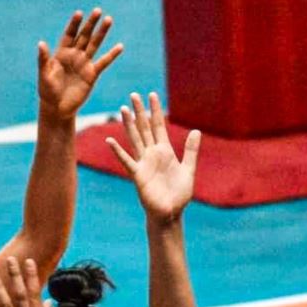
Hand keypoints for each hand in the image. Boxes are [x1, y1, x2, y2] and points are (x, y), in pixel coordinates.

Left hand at [38, 8, 122, 120]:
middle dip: (90, 23)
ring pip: (94, 45)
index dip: (74, 24)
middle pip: (84, 36)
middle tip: (98, 10)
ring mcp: (84, 64)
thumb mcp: (43, 74)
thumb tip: (41, 43)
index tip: (79, 13)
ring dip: (101, 33)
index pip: (69, 34)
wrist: (58, 108)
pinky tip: (119, 46)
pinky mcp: (92, 74)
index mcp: (61, 53)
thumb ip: (43, 59)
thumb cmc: (47, 91)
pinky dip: (111, 55)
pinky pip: (103, 62)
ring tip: (109, 20)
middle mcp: (74, 55)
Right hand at [107, 92, 200, 222]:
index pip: (159, 126)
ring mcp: (144, 163)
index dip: (155, 111)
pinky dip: (118, 151)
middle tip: (134, 94)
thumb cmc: (178, 194)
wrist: (170, 213)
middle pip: (145, 128)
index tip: (152, 95)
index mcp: (165, 151)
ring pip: (135, 139)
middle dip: (140, 112)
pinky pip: (126, 161)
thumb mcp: (188, 169)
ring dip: (129, 125)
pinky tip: (110, 141)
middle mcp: (152, 154)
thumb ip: (191, 150)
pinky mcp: (138, 175)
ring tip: (123, 109)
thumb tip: (196, 130)